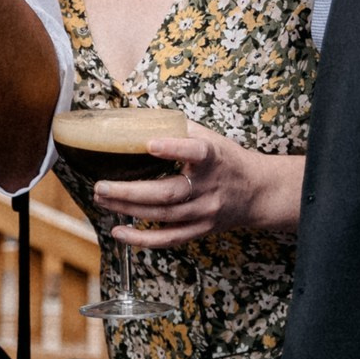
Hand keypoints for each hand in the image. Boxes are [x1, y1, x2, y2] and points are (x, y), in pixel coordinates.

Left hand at [91, 124, 303, 244]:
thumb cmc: (227, 160)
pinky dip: (142, 238)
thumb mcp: (210, 138)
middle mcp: (209, 187)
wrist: (258, 192)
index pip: (197, 152)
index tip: (150, 144)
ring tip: (101, 199)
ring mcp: (205, 212)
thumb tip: (138, 120)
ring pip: (164, 215)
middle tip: (101, 185)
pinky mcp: (200, 230)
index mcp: (213, 158)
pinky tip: (119, 232)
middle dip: (131, 191)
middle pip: (169, 193)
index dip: (174, 148)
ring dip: (128, 209)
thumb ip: (178, 130)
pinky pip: (169, 238)